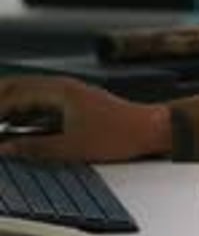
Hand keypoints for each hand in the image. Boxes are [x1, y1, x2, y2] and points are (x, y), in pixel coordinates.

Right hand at [0, 75, 170, 161]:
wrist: (148, 128)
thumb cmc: (117, 135)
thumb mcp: (72, 148)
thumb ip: (35, 148)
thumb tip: (7, 149)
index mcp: (60, 90)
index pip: (16, 94)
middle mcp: (63, 87)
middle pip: (21, 88)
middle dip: (1, 99)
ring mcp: (70, 93)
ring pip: (31, 94)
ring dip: (11, 105)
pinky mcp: (76, 103)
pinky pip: (43, 102)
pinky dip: (26, 111)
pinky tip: (18, 124)